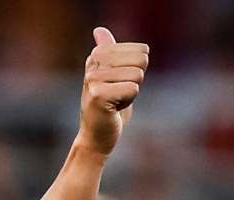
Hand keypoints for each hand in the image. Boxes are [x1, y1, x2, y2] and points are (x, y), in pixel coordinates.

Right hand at [77, 26, 148, 156]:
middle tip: (120, 94)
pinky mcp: (98, 94)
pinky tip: (114, 109)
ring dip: (131, 93)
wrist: (97, 136)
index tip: (121, 84)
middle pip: (140, 61)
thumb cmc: (110, 107)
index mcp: (98, 55)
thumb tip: (99, 30)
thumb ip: (111, 53)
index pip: (140, 51)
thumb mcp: (113, 76)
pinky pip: (133, 89)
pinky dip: (128, 102)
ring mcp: (93, 78)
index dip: (139, 71)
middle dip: (137, 81)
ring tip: (116, 101)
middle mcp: (93, 63)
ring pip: (137, 76)